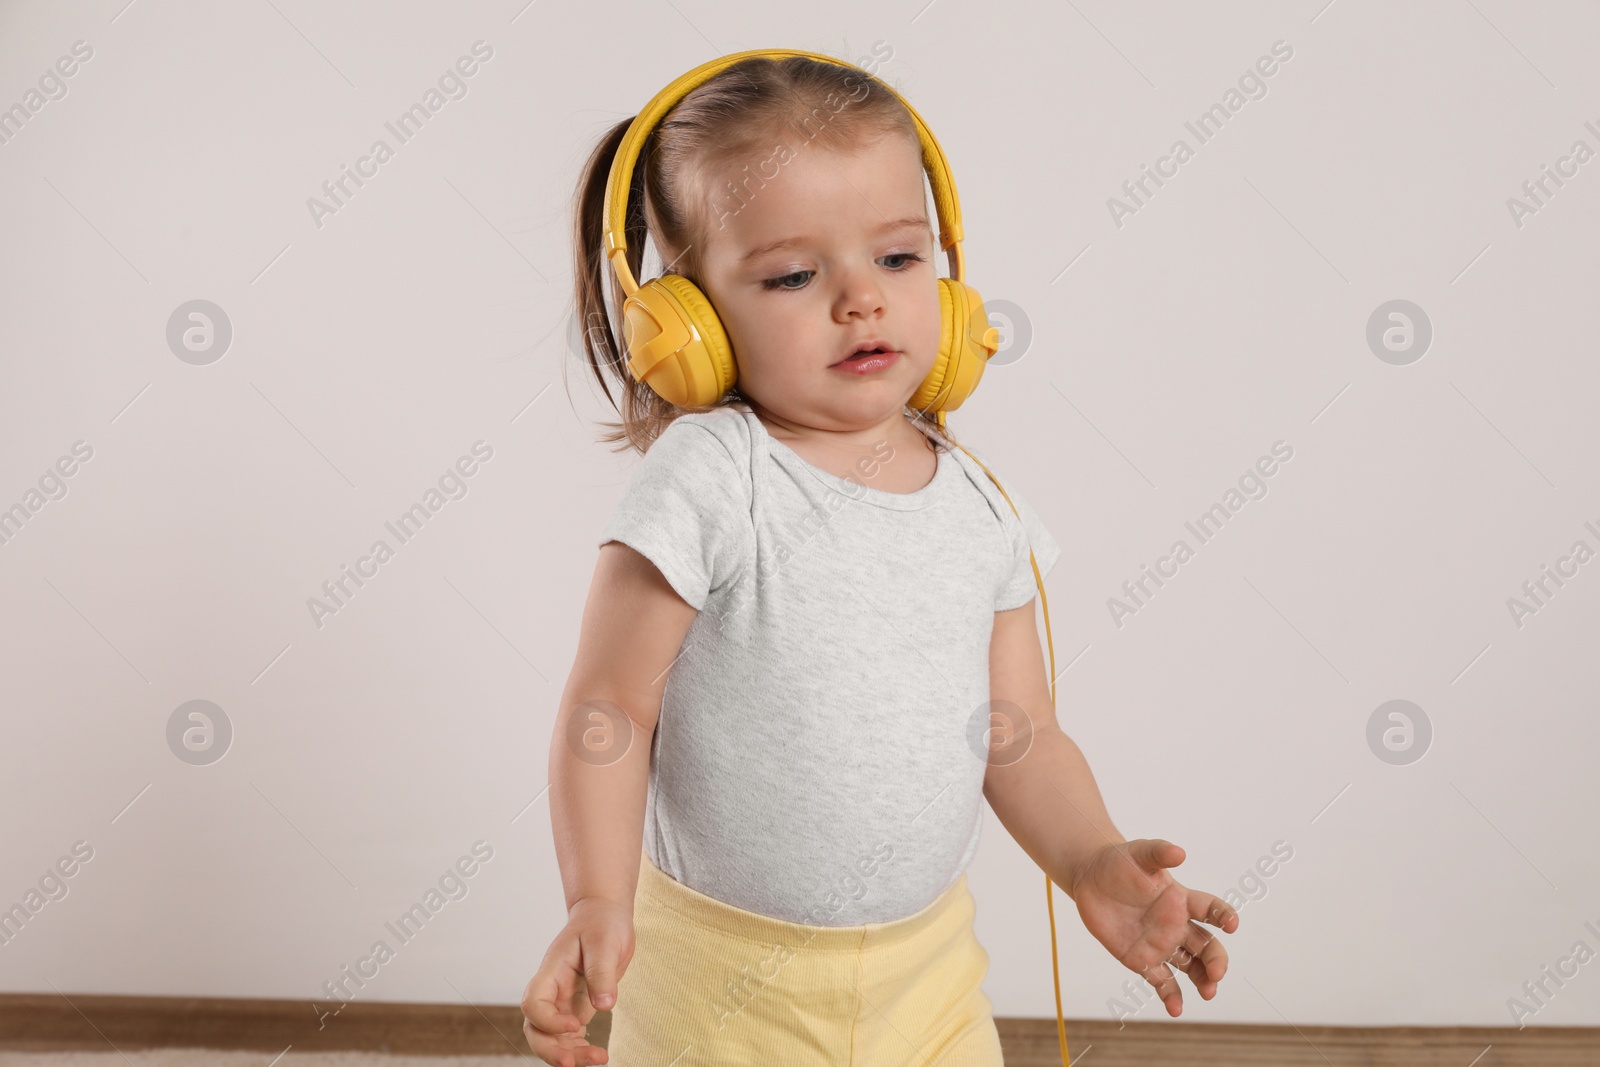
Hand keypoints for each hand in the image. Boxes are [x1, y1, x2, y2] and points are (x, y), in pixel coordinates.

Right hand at [521, 897, 634, 1065]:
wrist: (604, 916)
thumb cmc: (602, 923)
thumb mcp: (604, 943)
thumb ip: (601, 973)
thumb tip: (604, 1005)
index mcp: (552, 971)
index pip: (533, 1003)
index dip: (548, 1020)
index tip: (577, 1024)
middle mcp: (552, 989)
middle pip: (535, 1028)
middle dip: (550, 1049)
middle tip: (574, 1063)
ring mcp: (561, 1000)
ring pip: (551, 1036)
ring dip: (568, 1053)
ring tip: (598, 1059)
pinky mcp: (575, 1007)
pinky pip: (568, 1035)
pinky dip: (578, 1049)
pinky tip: (597, 1055)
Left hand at [1068, 839, 1238, 1017]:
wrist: (1091, 878)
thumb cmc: (1120, 862)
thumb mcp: (1139, 853)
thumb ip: (1158, 853)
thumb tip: (1180, 852)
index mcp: (1182, 899)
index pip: (1211, 909)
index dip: (1224, 915)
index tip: (1232, 924)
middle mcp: (1178, 925)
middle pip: (1208, 946)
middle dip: (1217, 960)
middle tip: (1216, 972)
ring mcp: (1162, 944)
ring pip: (1192, 967)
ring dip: (1203, 980)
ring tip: (1208, 992)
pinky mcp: (1143, 960)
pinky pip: (1162, 981)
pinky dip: (1171, 996)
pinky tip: (1176, 1009)